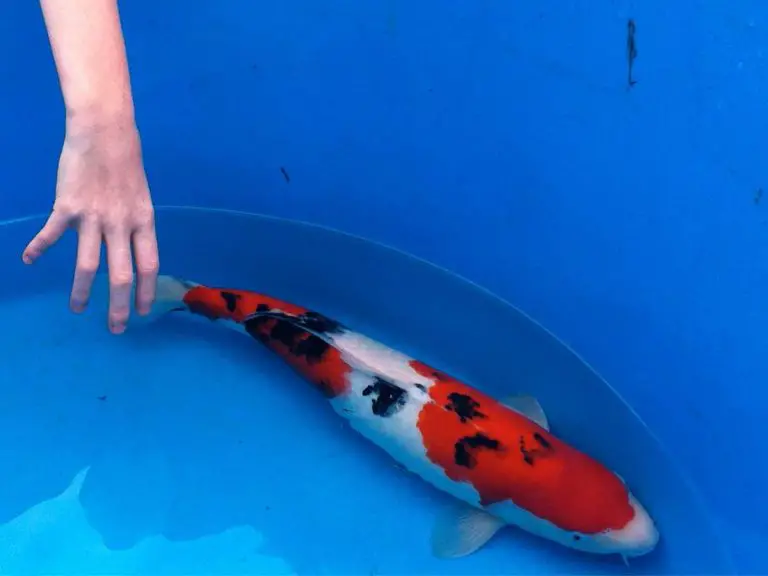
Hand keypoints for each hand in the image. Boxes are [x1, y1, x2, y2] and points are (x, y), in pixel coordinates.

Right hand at [22, 120, 158, 333]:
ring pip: (88, 265)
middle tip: (116, 326)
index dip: (146, 291)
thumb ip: (134, 225)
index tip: (143, 311)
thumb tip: (130, 249)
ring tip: (78, 309)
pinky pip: (51, 234)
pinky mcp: (68, 207)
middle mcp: (121, 225)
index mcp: (143, 222)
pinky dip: (37, 248)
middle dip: (118, 305)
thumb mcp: (141, 197)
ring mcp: (93, 218)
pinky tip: (28, 260)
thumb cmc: (126, 163)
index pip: (149, 265)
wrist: (105, 132)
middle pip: (121, 274)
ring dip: (82, 291)